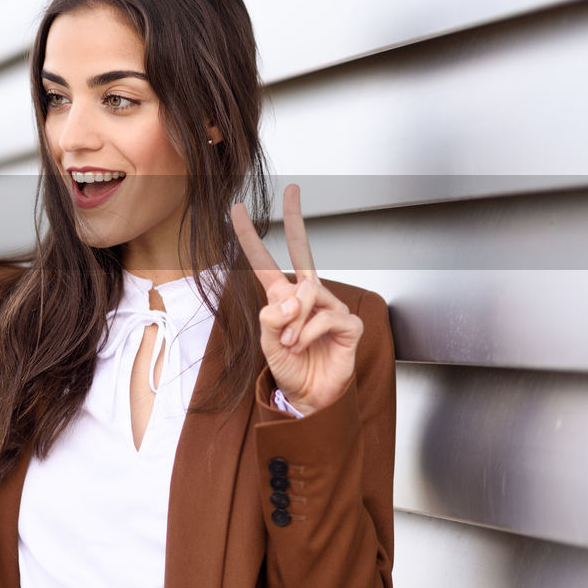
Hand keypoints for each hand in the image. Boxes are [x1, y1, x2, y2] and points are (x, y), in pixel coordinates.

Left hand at [230, 183, 362, 415]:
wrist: (310, 397)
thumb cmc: (291, 368)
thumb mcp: (268, 343)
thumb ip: (271, 319)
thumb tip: (288, 300)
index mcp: (283, 299)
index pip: (265, 263)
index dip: (251, 237)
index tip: (239, 210)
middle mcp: (308, 296)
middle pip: (304, 253)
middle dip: (297, 218)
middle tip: (292, 190)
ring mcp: (331, 307)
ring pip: (307, 293)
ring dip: (293, 321)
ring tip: (289, 342)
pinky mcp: (348, 324)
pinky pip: (323, 317)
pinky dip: (306, 334)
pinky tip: (303, 346)